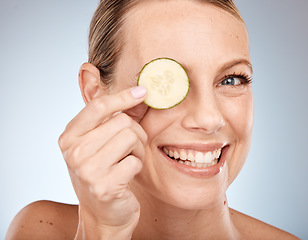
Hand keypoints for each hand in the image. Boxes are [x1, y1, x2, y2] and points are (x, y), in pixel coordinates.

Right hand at [58, 86, 147, 238]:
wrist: (103, 212)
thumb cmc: (102, 172)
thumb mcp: (97, 144)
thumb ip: (109, 120)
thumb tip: (139, 94)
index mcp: (69, 137)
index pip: (98, 106)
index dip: (122, 97)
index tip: (142, 92)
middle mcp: (74, 151)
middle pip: (122, 122)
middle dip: (135, 133)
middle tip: (130, 147)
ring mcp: (87, 170)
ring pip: (130, 138)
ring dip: (137, 149)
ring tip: (128, 159)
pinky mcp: (104, 186)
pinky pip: (135, 161)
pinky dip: (137, 166)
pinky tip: (128, 174)